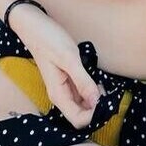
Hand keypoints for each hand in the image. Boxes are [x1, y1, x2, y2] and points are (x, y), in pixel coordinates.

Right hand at [13, 8, 104, 129]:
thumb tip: (97, 102)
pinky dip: (93, 91)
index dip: (94, 116)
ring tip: (105, 86)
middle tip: (111, 94)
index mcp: (58, 95)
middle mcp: (61, 95)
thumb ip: (83, 81)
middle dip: (98, 109)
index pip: (78, 121)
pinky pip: (83, 93)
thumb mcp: (69, 59)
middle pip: (82, 115)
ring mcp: (64, 89)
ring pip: (84, 105)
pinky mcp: (68, 81)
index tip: (108, 102)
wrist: (34, 25)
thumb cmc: (49, 40)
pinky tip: (98, 81)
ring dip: (97, 100)